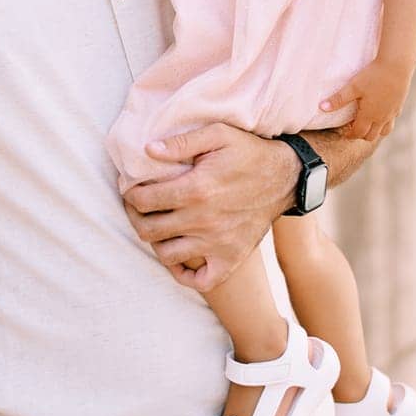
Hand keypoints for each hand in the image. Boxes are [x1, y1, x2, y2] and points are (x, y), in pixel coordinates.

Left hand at [122, 123, 297, 292]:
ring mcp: (217, 244)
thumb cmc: (248, 152)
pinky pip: (200, 281)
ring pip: (166, 255)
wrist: (285, 178)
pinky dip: (183, 274)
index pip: (143, 200)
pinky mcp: (230, 258)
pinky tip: (178, 256)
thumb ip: (181, 142)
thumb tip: (148, 150)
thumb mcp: (218, 134)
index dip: (129, 194)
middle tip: (136, 207)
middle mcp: (203, 221)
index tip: (130, 188)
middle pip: (148, 230)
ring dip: (154, 241)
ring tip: (157, 225)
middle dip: (135, 216)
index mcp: (196, 189)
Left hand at [320, 59, 410, 141]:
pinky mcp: (399, 106)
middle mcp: (381, 118)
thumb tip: (322, 108)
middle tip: (354, 128)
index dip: (350, 135)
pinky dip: (385, 122)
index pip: (358, 133)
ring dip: (375, 131)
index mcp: (369, 115)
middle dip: (361, 135)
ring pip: (385, 131)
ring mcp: (392, 113)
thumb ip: (338, 99)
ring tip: (368, 123)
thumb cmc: (373, 76)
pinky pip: (392, 120)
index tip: (345, 134)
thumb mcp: (353, 87)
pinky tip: (380, 112)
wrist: (396, 66)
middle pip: (371, 136)